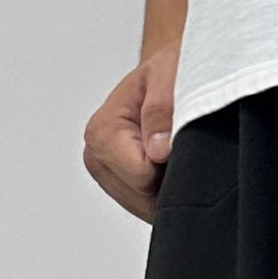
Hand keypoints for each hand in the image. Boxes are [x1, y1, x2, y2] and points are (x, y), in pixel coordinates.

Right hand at [83, 39, 179, 221]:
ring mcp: (107, 175)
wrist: (170, 75)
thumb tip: (157, 151)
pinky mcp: (121, 187)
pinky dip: (166, 192)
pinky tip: (171, 165)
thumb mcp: (171, 73)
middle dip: (170, 177)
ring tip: (175, 151)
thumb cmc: (170, 71)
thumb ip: (163, 108)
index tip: (179, 138)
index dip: (170, 162)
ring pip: (148, 207)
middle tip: (181, 143)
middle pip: (144, 197)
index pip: (142, 176)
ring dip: (169, 185)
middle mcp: (96, 156)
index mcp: (102, 131)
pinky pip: (150, 207)